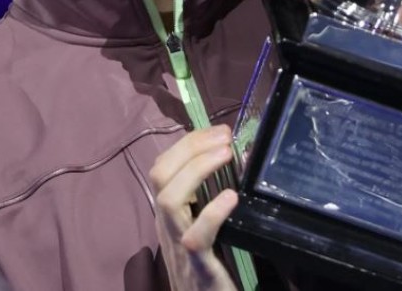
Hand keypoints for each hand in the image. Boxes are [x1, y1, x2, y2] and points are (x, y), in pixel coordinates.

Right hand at [149, 125, 239, 290]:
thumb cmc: (214, 269)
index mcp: (170, 215)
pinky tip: (231, 198)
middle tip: (224, 137)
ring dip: (197, 170)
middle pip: (160, 175)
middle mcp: (168, 226)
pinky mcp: (198, 268)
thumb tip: (241, 159)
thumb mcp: (210, 228)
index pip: (164, 167)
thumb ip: (216, 198)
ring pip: (168, 200)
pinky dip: (212, 212)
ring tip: (225, 155)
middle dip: (190, 147)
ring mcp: (179, 246)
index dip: (188, 143)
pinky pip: (196, 237)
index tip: (218, 131)